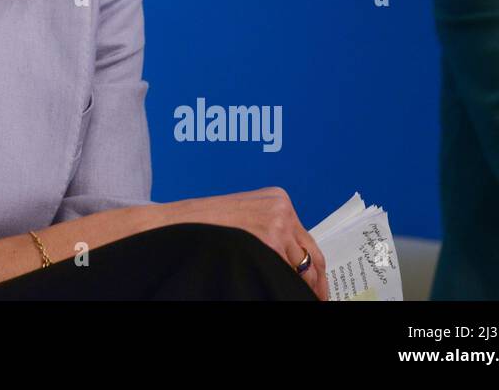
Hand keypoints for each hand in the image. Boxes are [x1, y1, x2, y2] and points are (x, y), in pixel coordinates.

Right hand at [169, 187, 328, 299]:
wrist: (179, 223)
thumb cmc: (205, 222)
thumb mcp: (245, 214)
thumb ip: (270, 227)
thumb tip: (293, 259)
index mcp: (278, 199)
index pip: (308, 241)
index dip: (316, 268)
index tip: (319, 285)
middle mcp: (282, 210)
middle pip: (312, 256)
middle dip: (315, 282)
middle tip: (317, 299)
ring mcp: (276, 226)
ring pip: (300, 268)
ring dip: (296, 284)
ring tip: (294, 296)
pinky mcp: (268, 242)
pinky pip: (282, 272)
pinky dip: (280, 282)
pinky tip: (274, 288)